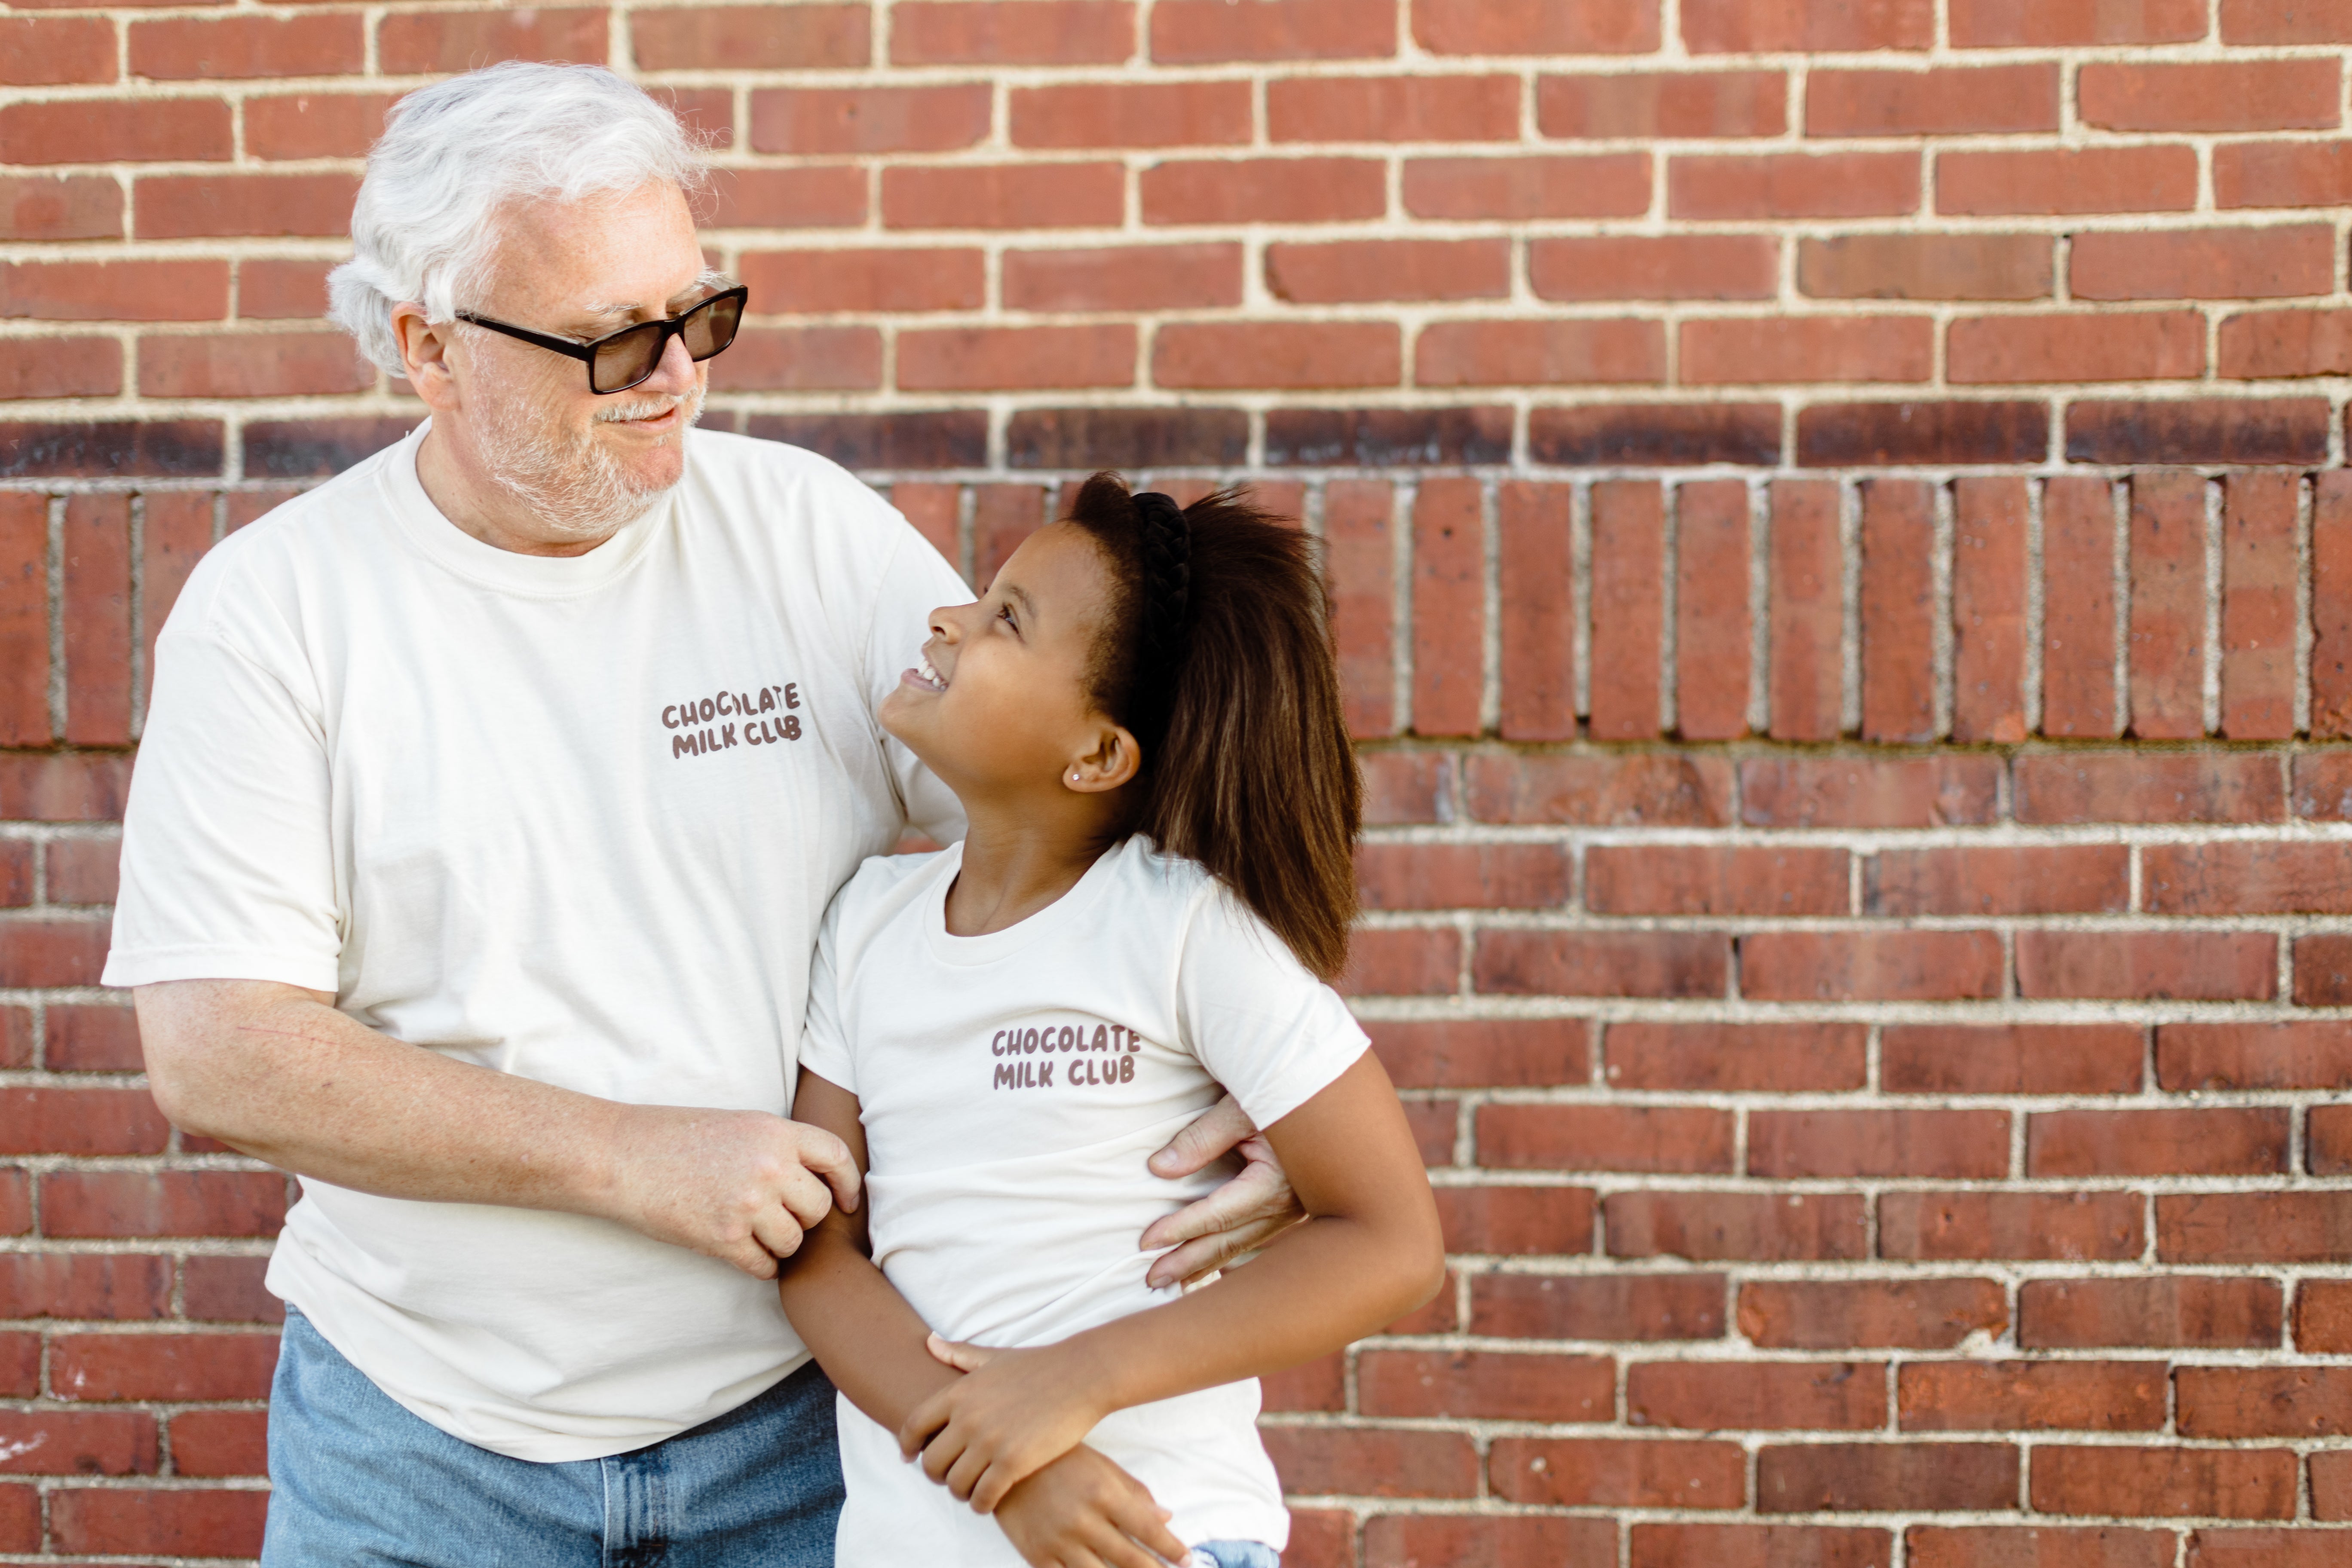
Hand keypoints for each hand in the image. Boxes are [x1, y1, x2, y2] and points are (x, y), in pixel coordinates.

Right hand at [602, 1105, 858, 1278]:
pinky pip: (764, 1265)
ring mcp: (748, 1204)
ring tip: (757, 1234)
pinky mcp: (723, 1238)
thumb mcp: (739, 1125)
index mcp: (776, 1132)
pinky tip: (744, 1254)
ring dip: (781, 1244)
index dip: (848, 1183)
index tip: (845, 1201)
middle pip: (818, 1208)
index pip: (837, 1157)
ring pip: (794, 1241)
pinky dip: (759, 1265)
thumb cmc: (676, 1137)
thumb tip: (815, 1179)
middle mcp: (770, 1167)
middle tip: (780, 1216)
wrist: (621, 1156)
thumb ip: (779, 1147)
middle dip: (804, 1218)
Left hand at [902, 1335, 1107, 1512]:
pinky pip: (983, 1497)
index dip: (906, 1447)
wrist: (1082, 1376)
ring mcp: (990, 1442)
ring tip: (972, 1491)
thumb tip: (928, 1342)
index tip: (910, 1458)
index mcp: (959, 1393)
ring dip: (961, 1493)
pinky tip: (990, 1501)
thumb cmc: (1040, 1366)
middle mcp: (968, 1418)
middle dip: (937, 1476)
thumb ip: (959, 1353)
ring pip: (955, 1484)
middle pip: (931, 1463)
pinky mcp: (1013, 1463)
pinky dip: (982, 1504)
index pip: (913, 1426)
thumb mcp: (995, 1357)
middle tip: (950, 1479)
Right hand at [993, 1444, 1189, 1567]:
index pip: (1148, 1529)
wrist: (1004, 1462)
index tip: (1188, 1560)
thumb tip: (1166, 1518)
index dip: (1171, 1549)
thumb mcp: (1101, 1467)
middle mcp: (1083, 1520)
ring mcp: (1058, 1541)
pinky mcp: (1037, 1555)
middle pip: (1129, 1560)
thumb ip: (1134, 1493)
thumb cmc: (1060, 1459)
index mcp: (1103, 1493)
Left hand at [1142, 1095, 1303, 1289]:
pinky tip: (1212, 1267)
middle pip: (1230, 1241)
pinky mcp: (1292, 1206)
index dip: (1181, 1229)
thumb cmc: (1285, 1091)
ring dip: (1207, 1264)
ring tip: (1174, 1284)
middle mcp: (1287, 1205)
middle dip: (1188, 1261)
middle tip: (1151, 1279)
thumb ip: (1201, 1139)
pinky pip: (1256, 1237)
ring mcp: (1292, 1210)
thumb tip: (1158, 1169)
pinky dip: (1231, 1254)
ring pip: (1244, 1245)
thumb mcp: (1240, 1108)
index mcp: (1275, 1183)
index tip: (1147, 1242)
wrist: (1328, 1092)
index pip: (1218, 1214)